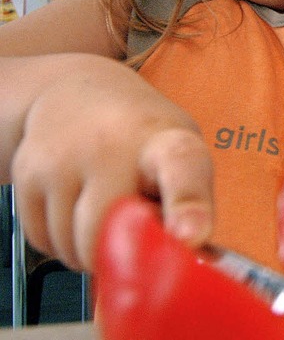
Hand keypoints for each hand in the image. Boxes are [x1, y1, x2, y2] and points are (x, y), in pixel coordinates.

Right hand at [10, 54, 213, 271]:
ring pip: (73, 248)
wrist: (80, 93)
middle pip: (110, 236)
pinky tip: (74, 203)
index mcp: (167, 142)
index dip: (188, 205)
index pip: (182, 169)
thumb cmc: (142, 136)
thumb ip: (188, 203)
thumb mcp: (182, 151)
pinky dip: (61, 240)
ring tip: (102, 204)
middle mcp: (114, 144)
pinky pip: (44, 242)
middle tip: (131, 221)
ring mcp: (65, 156)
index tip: (191, 234)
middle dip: (119, 250)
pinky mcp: (27, 172)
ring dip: (88, 248)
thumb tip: (186, 255)